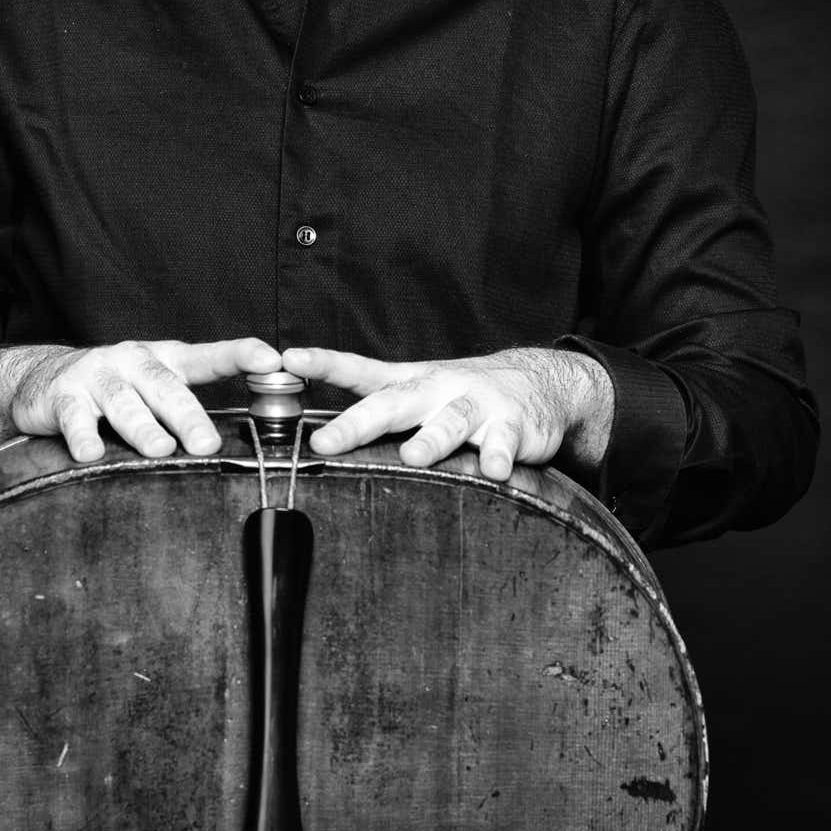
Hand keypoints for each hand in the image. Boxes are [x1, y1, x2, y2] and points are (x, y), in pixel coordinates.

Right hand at [0, 336, 282, 461]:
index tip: (273, 360)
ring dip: (142, 427)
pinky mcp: (62, 396)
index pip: (208, 356)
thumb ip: (188, 410)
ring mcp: (96, 376)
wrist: (38, 379)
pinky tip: (91, 455)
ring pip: (124, 403)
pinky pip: (75, 418)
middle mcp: (132, 362)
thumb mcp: (153, 389)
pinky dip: (84, 436)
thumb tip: (236, 445)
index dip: (240, 356)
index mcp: (163, 360)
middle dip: (188, 415)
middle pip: (166, 387)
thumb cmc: (112, 389)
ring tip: (159, 450)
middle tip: (207, 443)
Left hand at [282, 345, 612, 483]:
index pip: (360, 370)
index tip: (289, 359)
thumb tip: (318, 443)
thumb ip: (378, 414)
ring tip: (413, 456)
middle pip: (394, 402)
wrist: (541, 383)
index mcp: (411, 383)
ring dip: (432, 438)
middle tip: (325, 442)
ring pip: (451, 420)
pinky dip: (499, 456)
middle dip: (358, 422)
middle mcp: (439, 388)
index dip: (324, 364)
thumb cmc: (465, 395)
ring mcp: (477, 404)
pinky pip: (505, 441)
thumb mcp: (419, 395)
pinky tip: (495, 471)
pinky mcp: (514, 424)